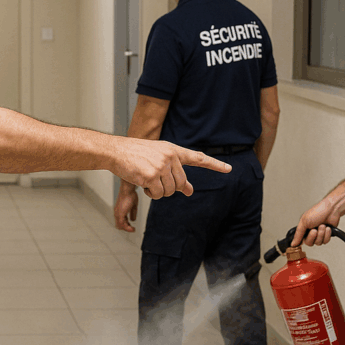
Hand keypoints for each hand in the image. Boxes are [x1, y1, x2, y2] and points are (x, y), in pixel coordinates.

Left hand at [114, 187, 138, 231]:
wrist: (127, 190)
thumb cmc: (130, 195)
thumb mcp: (133, 206)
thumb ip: (133, 213)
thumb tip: (133, 220)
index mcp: (119, 211)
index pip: (120, 221)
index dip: (126, 225)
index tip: (131, 226)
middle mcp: (117, 213)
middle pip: (119, 225)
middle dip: (126, 228)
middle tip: (132, 229)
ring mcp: (117, 214)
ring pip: (120, 226)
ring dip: (127, 229)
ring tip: (133, 229)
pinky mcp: (120, 214)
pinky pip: (122, 224)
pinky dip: (127, 228)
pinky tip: (132, 228)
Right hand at [115, 140, 229, 199]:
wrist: (117, 150)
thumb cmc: (135, 154)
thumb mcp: (158, 160)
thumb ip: (175, 173)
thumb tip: (190, 191)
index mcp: (173, 150)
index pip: (198, 157)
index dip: (214, 164)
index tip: (228, 169)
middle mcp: (170, 156)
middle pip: (181, 183)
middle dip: (169, 188)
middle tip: (155, 181)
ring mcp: (161, 165)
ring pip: (169, 191)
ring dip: (157, 191)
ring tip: (146, 178)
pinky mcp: (151, 175)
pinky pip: (157, 194)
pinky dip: (150, 193)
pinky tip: (142, 182)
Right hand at [292, 197, 340, 246]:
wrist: (331, 209)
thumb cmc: (318, 211)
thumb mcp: (304, 222)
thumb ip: (298, 234)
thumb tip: (293, 243)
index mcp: (304, 229)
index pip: (301, 240)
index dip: (304, 239)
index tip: (307, 236)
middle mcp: (311, 232)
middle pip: (310, 243)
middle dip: (314, 236)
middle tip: (315, 229)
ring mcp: (319, 234)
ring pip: (318, 242)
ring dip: (321, 234)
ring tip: (322, 225)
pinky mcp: (326, 235)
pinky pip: (325, 241)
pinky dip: (327, 234)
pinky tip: (327, 228)